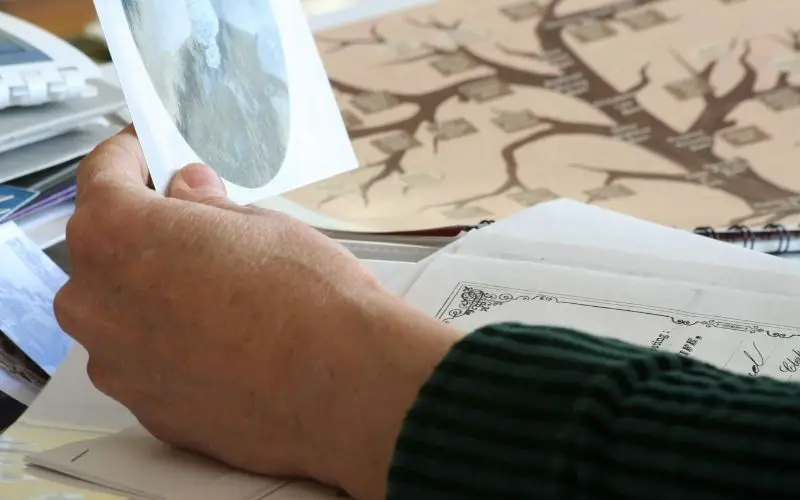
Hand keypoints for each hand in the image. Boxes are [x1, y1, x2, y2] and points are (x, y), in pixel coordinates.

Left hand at [54, 128, 461, 498]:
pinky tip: (225, 341)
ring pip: (122, 311)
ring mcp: (117, 364)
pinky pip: (145, 360)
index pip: (102, 175)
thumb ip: (206, 207)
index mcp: (117, 236)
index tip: (148, 152)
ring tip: (220, 293)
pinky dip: (172, 344)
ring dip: (157, 294)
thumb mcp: (261, 225)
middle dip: (146, 232)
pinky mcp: (145, 408)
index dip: (129, 155)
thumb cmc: (310, 302)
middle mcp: (97, 303)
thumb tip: (190, 194)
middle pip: (105, 250)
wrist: (346, 387)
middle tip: (196, 226)